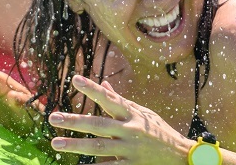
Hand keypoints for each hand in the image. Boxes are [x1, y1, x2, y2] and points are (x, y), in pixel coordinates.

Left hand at [48, 75, 191, 163]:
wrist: (182, 158)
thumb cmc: (160, 132)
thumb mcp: (144, 114)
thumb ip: (122, 101)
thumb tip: (105, 84)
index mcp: (132, 114)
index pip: (109, 98)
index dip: (92, 88)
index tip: (75, 78)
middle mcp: (130, 130)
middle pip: (98, 124)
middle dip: (75, 121)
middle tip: (53, 117)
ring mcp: (130, 150)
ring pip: (98, 147)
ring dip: (76, 144)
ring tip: (56, 143)